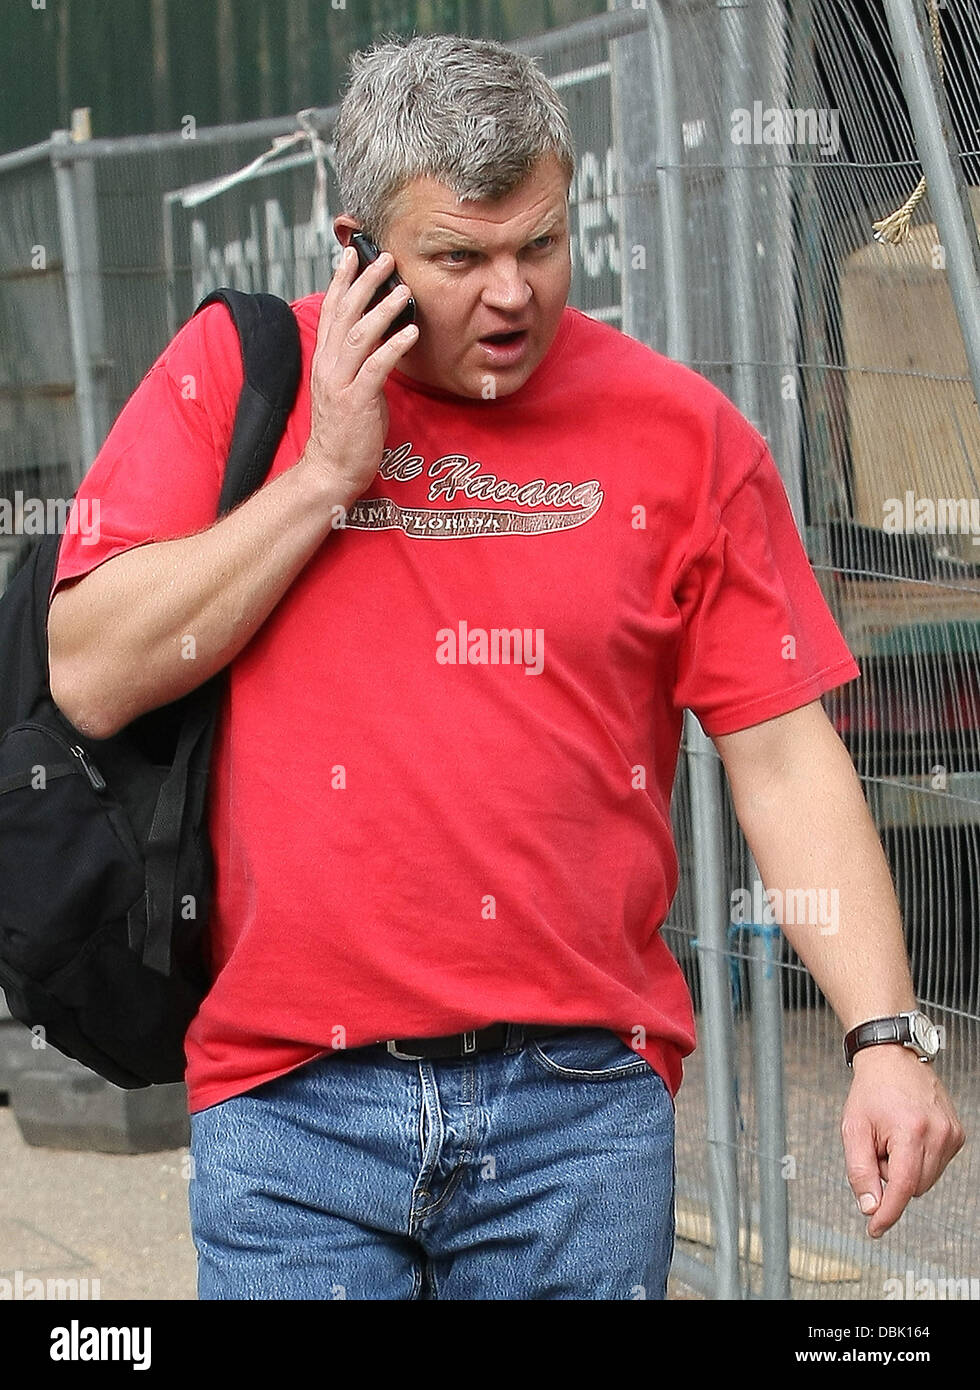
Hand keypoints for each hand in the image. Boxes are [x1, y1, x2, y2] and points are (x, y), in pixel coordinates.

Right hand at [302, 245, 418, 494]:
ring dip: (382, 310)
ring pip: (359, 335)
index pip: (332, 311)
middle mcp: (328, 366)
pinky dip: (393, 347)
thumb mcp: (351, 387)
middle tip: (385, 259)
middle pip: (345, 314)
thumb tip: (384, 337)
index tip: (353, 254)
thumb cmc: (346, 431)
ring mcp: (339, 383)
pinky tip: (411, 333)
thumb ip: (361, 361)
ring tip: (402, 290)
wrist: (331, 469)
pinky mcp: (355, 402)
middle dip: (365, 282)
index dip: (342, 280)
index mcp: (325, 360)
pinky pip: (375, 368)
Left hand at [841, 1043, 964, 1236]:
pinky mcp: (957, 1135)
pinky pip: (936, 1166)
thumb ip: (859, 1171)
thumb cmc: (872, 1090)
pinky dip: (918, 1159)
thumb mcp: (853, 1129)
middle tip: (878, 1146)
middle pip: (913, 1187)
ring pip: (925, 1180)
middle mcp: (937, 1134)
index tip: (875, 1229)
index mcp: (910, 1132)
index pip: (901, 1188)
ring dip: (905, 1169)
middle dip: (891, 1176)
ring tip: (892, 1137)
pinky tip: (907, 1135)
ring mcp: (951, 1134)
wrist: (892, 1058)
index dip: (887, 1213)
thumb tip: (870, 1206)